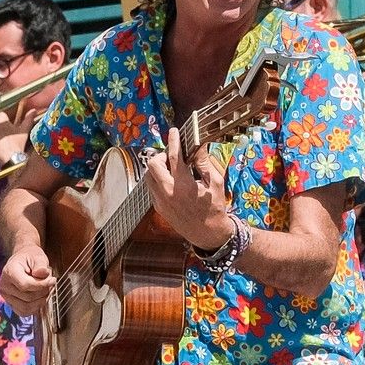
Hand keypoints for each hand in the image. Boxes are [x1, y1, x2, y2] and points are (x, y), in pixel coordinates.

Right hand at [0, 244, 54, 316]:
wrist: (23, 261)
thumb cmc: (29, 258)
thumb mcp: (37, 256)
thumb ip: (40, 265)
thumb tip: (43, 273)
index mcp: (9, 272)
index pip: (25, 285)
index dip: (42, 285)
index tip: (52, 280)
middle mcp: (5, 285)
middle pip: (27, 297)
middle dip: (43, 292)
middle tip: (50, 283)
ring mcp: (6, 296)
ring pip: (26, 307)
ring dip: (40, 301)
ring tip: (45, 290)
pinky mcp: (11, 304)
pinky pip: (23, 312)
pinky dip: (34, 307)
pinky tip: (39, 298)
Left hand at [145, 128, 234, 250]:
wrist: (207, 233)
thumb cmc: (214, 208)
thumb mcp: (215, 183)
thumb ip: (204, 163)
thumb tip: (197, 147)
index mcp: (184, 186)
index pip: (174, 157)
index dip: (173, 141)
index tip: (174, 132)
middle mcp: (168, 193)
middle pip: (152, 164)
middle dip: (161, 155)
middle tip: (173, 155)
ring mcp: (160, 201)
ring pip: (148, 175)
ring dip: (158, 167)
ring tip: (172, 168)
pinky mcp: (157, 207)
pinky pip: (151, 187)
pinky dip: (158, 179)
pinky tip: (171, 181)